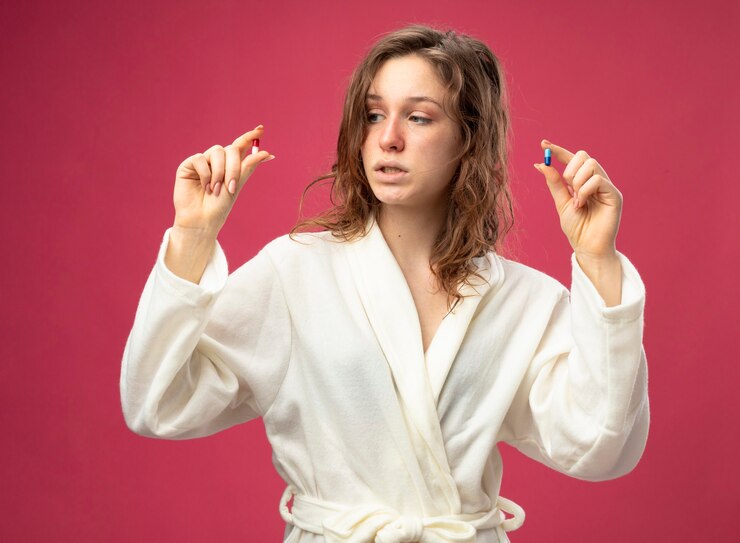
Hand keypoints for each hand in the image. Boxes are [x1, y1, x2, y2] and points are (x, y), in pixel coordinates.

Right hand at [173, 125, 274, 236]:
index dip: (250, 136)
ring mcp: (203, 162)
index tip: (261, 129)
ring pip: (217, 151)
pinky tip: (204, 187)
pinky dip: (205, 174)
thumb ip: (248, 167)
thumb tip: (266, 152)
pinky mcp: (189, 165)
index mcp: (231, 165)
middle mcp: (217, 161)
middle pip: (231, 149)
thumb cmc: (219, 206)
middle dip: (234, 167)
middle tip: (231, 187)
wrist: (202, 220)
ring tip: (215, 190)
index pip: (241, 145)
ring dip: (219, 172)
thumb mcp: (237, 186)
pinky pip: (200, 159)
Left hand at [534, 140, 621, 259]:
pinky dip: (585, 190)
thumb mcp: (561, 202)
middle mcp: (597, 180)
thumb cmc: (577, 228)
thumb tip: (541, 164)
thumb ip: (554, 183)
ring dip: (577, 182)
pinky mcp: (614, 194)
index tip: (543, 144)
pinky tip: (582, 204)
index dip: (559, 151)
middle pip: (584, 156)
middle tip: (567, 187)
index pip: (573, 159)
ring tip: (576, 201)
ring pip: (591, 165)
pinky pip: (598, 180)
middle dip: (569, 169)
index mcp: (584, 181)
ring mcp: (607, 187)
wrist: (586, 247)